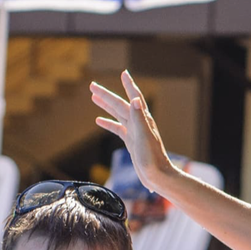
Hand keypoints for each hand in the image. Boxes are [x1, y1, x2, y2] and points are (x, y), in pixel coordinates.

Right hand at [90, 70, 173, 192]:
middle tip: (92, 85)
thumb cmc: (152, 158)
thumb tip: (134, 99)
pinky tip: (99, 120)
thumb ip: (139, 117)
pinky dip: (109, 123)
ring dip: (106, 105)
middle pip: (120, 104)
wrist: (158, 176)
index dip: (128, 85)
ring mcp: (135, 132)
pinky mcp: (132, 142)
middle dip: (107, 95)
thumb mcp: (144, 136)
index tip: (124, 73)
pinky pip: (118, 129)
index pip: (134, 97)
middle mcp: (139, 123)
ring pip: (118, 114)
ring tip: (93, 97)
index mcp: (142, 120)